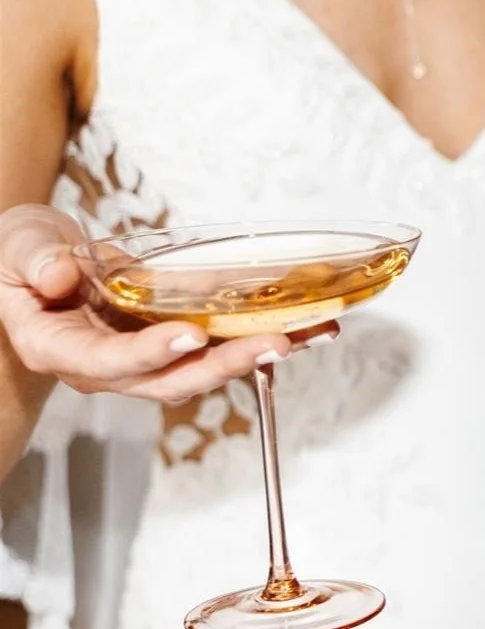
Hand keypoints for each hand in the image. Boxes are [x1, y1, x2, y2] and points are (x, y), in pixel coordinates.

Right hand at [0, 206, 331, 401]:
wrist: (36, 267)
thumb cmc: (21, 260)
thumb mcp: (16, 248)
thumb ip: (31, 260)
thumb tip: (57, 273)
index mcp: (61, 349)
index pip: (108, 363)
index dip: (149, 354)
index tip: (187, 337)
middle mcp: (109, 366)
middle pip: (171, 379)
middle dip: (224, 364)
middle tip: (273, 343)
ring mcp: (146, 358)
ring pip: (205, 368)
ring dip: (258, 353)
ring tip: (311, 334)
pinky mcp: (175, 342)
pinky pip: (221, 343)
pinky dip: (263, 333)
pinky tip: (310, 323)